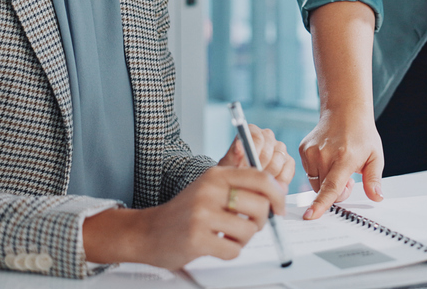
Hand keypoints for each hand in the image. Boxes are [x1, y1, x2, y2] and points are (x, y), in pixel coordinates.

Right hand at [81, 166, 284, 268]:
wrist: (147, 232)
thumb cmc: (185, 212)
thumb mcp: (209, 188)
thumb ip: (239, 187)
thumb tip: (277, 195)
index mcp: (216, 174)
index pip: (261, 177)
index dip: (277, 194)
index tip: (279, 207)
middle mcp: (209, 190)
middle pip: (260, 206)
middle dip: (260, 221)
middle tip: (248, 225)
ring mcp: (202, 214)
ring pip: (249, 230)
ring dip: (242, 239)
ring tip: (226, 235)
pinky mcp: (197, 238)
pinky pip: (233, 249)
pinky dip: (229, 251)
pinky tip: (215, 245)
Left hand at [220, 124, 294, 187]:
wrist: (239, 182)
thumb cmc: (232, 170)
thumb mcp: (228, 164)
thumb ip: (233, 154)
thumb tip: (239, 145)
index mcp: (253, 131)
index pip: (257, 138)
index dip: (251, 155)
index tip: (243, 169)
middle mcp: (268, 137)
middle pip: (268, 151)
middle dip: (258, 168)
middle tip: (249, 180)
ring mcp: (280, 148)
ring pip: (278, 162)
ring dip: (267, 176)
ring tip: (256, 184)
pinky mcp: (289, 161)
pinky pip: (288, 171)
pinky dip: (279, 181)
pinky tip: (268, 186)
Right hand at [298, 108, 383, 218]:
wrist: (345, 111)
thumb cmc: (361, 134)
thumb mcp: (375, 156)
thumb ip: (374, 180)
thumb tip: (377, 197)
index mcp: (344, 158)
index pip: (331, 187)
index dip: (321, 204)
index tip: (310, 215)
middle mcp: (324, 155)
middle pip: (324, 190)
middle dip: (336, 191)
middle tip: (348, 177)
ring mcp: (311, 151)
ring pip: (315, 183)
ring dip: (326, 181)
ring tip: (338, 164)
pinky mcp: (303, 149)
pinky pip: (309, 172)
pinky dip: (318, 171)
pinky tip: (328, 157)